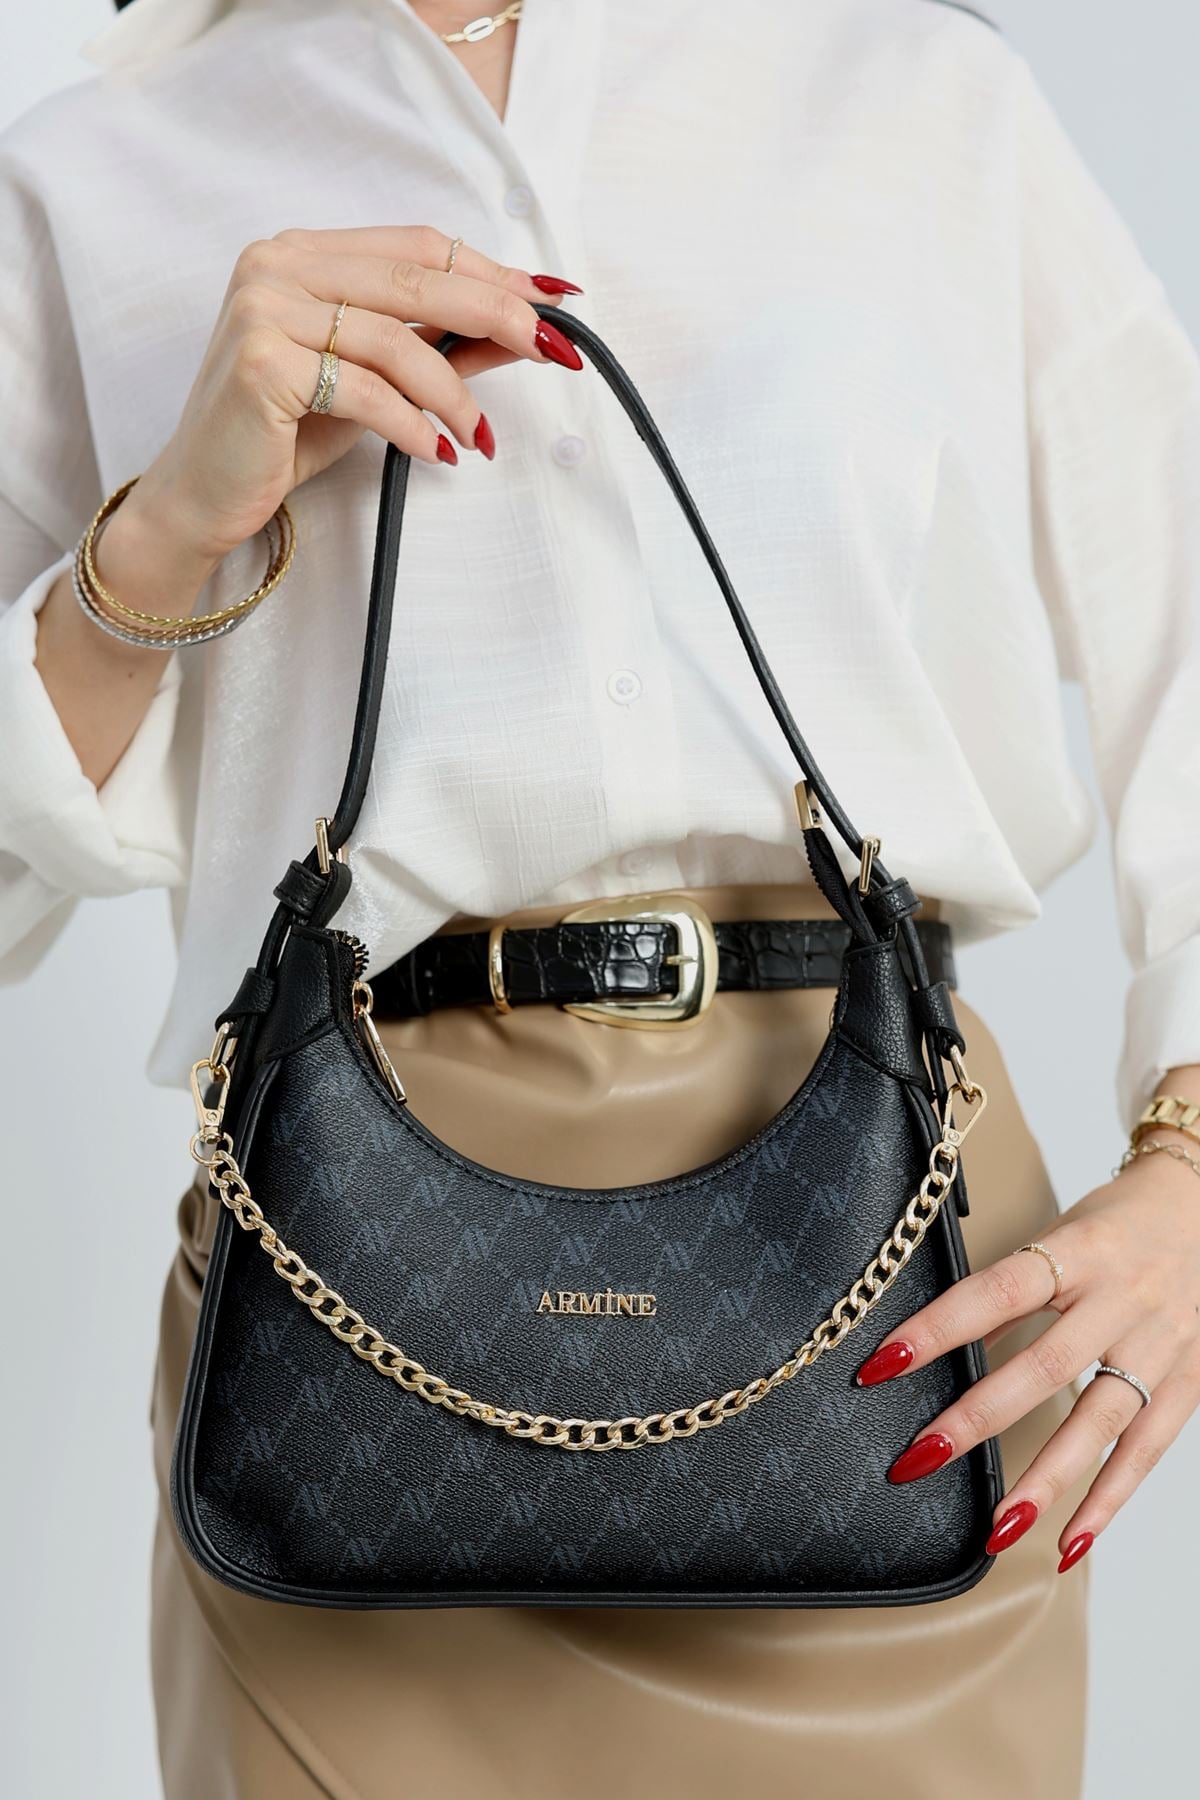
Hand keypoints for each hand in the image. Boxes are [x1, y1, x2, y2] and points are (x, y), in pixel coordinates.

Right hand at [129, 224, 583, 568]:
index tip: (553, 302)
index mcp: (302, 253)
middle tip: (552, 351)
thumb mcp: (373, 383)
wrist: (202, 493)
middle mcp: (277, 265)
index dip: (491, 271)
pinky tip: (437, 452)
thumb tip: (520, 333)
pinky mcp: (262, 364)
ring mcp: (264, 310)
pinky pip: (366, 392)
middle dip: (497, 316)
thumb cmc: (283, 435)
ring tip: (476, 435)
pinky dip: (413, 426)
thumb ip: (437, 347)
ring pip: (395, 341)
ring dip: (453, 394)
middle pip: (416, 280)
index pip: (417, 246)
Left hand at [855, 1119, 1199, 1571]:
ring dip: (1044, 1482)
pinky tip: (1068, 1542)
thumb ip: (1010, 1287)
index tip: (880, 1364)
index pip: (996, 1292)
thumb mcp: (1061, 1233)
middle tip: (916, 1459)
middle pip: (1043, 1367)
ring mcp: (1160, 1344)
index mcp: (1079, 1251)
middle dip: (975, 1420)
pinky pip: (1147, 1450)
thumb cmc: (1119, 1222)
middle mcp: (1120, 1299)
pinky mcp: (1192, 1381)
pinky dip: (1108, 1501)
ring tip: (996, 1528)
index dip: (937, 1328)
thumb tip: (936, 1337)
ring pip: (1098, 1422)